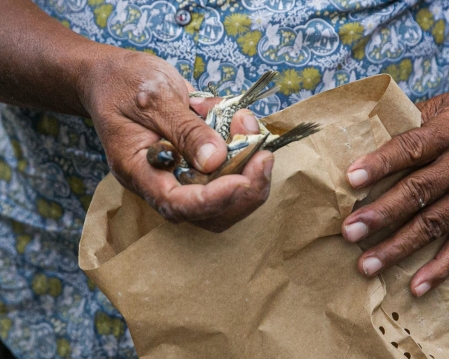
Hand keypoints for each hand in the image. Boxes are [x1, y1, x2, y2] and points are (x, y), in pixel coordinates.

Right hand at [80, 47, 270, 231]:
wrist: (112, 76)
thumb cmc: (123, 82)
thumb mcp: (154, 96)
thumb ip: (185, 129)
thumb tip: (216, 160)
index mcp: (138, 170)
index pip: (175, 204)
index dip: (212, 200)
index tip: (243, 180)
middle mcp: (161, 180)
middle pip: (207, 213)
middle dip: (244, 191)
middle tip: (264, 156)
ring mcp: (179, 174)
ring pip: (224, 198)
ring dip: (249, 169)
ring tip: (251, 127)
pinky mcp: (195, 163)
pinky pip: (228, 171)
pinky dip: (244, 149)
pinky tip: (240, 119)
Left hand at [342, 79, 448, 295]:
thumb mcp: (443, 106)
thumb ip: (409, 126)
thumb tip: (363, 144)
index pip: (411, 148)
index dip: (381, 164)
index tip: (352, 179)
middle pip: (419, 191)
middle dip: (382, 214)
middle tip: (350, 231)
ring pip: (436, 224)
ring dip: (399, 247)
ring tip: (368, 264)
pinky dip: (441, 268)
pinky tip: (416, 286)